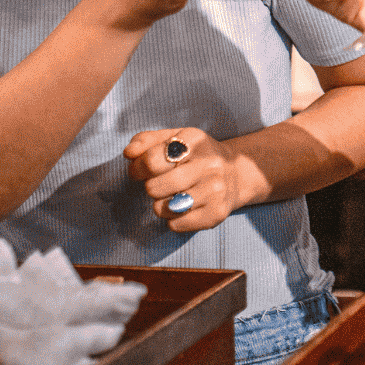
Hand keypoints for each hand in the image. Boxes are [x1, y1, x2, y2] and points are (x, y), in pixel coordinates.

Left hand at [124, 128, 245, 232]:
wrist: (235, 174)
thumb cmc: (196, 156)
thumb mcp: (174, 139)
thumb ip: (146, 141)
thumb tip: (129, 153)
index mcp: (195, 140)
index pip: (152, 159)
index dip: (138, 168)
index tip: (139, 171)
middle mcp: (210, 164)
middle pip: (154, 187)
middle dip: (150, 187)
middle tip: (159, 184)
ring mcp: (215, 190)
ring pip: (164, 208)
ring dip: (160, 205)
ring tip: (172, 196)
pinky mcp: (216, 213)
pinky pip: (176, 225)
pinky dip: (173, 220)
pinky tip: (183, 209)